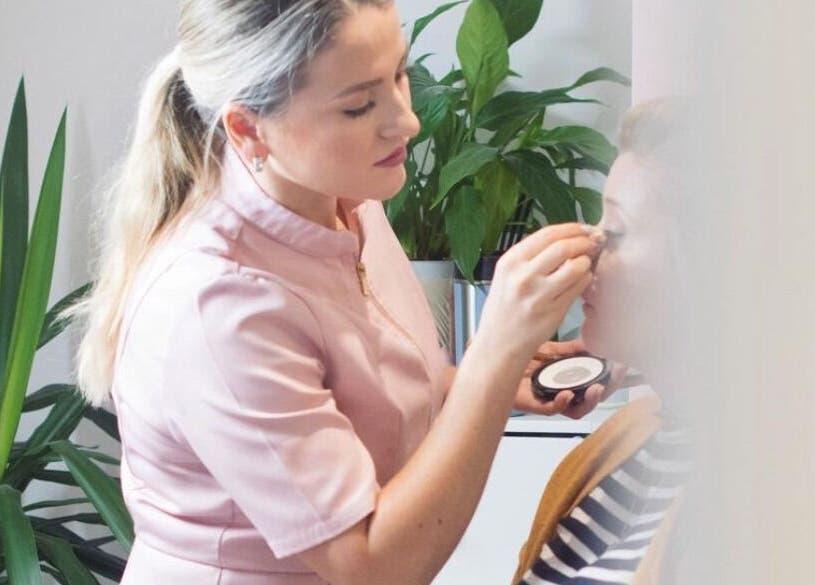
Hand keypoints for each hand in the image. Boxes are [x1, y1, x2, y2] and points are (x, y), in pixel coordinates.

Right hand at [476, 224, 603, 365]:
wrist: (499, 344)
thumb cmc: (504, 308)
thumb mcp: (507, 275)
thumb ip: (531, 256)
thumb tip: (566, 237)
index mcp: (510, 262)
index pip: (547, 234)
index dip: (571, 228)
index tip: (583, 229)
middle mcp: (522, 276)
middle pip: (563, 247)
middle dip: (584, 241)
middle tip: (592, 242)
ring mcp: (538, 295)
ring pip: (575, 267)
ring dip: (587, 261)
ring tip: (587, 262)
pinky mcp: (553, 312)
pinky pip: (578, 288)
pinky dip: (585, 279)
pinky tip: (582, 279)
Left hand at [511, 339, 627, 418]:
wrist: (492, 358)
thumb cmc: (517, 356)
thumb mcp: (550, 349)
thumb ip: (572, 349)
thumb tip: (593, 342)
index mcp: (568, 379)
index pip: (596, 383)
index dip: (611, 378)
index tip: (622, 366)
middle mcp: (561, 391)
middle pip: (591, 399)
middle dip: (607, 389)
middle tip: (614, 378)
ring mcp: (549, 399)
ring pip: (576, 410)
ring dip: (590, 401)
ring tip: (596, 389)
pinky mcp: (533, 404)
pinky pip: (551, 409)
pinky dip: (561, 403)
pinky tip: (567, 394)